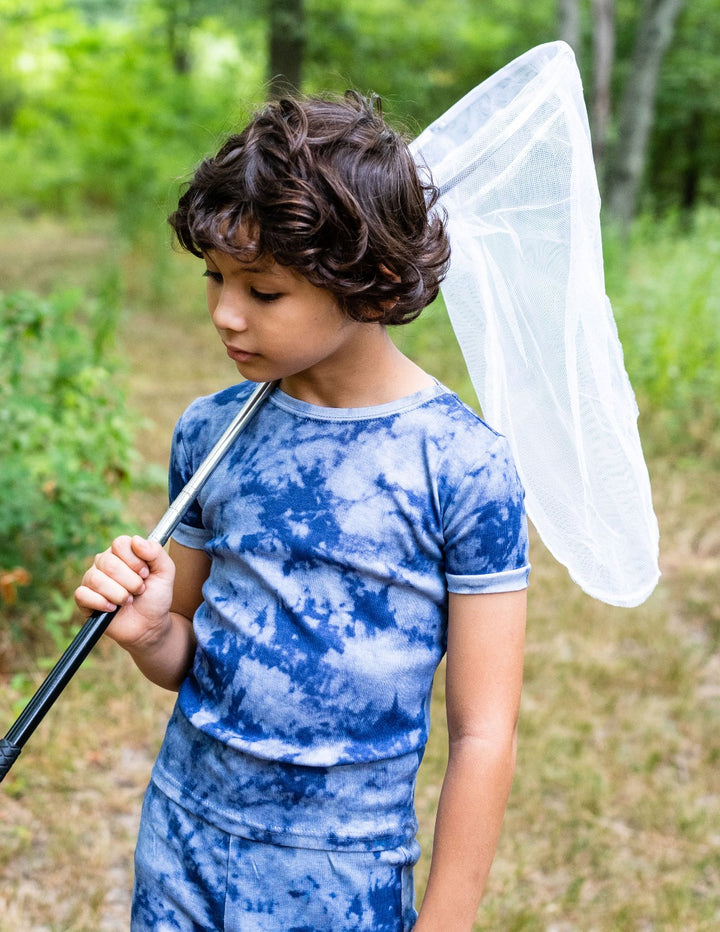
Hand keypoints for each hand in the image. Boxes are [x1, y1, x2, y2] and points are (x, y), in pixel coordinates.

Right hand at [74, 535, 175, 649]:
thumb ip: (156, 552)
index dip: (135, 561)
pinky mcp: (83, 598)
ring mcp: (92, 579)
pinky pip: (82, 594)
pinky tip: (112, 609)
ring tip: (128, 601)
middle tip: (139, 591)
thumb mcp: (165, 572)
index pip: (120, 543)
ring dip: (118, 594)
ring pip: (96, 579)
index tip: (145, 574)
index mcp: (123, 552)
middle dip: (130, 582)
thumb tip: (136, 540)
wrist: (149, 625)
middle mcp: (104, 562)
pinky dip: (101, 603)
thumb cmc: (156, 596)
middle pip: (109, 563)